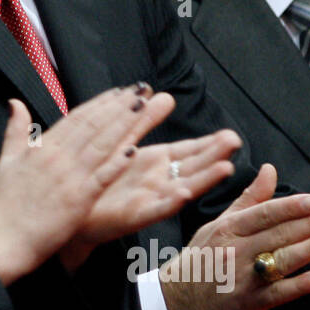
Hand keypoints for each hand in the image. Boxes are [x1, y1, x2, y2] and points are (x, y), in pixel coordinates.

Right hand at [0, 86, 176, 284]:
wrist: (2, 238)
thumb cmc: (3, 204)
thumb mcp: (5, 161)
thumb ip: (15, 130)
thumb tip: (15, 102)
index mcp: (42, 148)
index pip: (76, 118)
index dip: (100, 103)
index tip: (119, 91)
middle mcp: (57, 157)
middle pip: (94, 126)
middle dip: (119, 106)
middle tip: (140, 90)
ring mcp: (69, 178)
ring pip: (102, 145)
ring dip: (124, 125)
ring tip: (143, 107)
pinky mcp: (78, 200)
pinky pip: (102, 177)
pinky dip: (117, 163)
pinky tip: (133, 149)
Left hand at [60, 124, 241, 270]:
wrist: (75, 210)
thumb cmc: (102, 178)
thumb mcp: (125, 144)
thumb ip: (143, 121)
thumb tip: (162, 94)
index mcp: (157, 162)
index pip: (190, 151)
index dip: (210, 144)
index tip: (230, 135)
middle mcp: (159, 181)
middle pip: (194, 167)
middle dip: (215, 155)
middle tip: (235, 143)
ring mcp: (150, 199)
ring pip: (184, 187)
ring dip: (204, 179)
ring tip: (224, 169)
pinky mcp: (134, 215)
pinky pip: (155, 209)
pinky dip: (169, 203)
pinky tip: (182, 194)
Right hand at [161, 164, 309, 309]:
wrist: (176, 303)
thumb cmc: (200, 260)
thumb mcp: (217, 226)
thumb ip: (248, 200)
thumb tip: (270, 170)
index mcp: (227, 229)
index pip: (262, 214)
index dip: (289, 207)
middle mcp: (234, 251)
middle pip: (277, 235)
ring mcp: (242, 278)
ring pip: (281, 260)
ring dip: (309, 249)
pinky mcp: (249, 303)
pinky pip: (278, 292)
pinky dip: (298, 285)